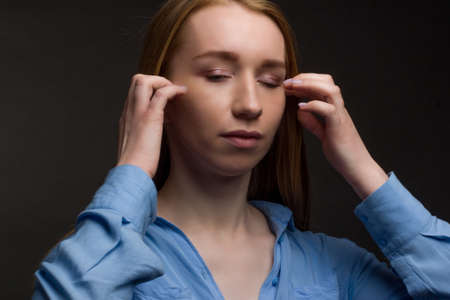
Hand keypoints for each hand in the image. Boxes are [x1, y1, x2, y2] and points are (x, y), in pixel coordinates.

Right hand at [116, 74, 187, 178]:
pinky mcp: (150, 117)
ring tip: (176, 90)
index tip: (165, 99)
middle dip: (156, 80)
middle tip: (170, 90)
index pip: (135, 92)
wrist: (130, 173)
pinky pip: (161, 93)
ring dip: (163, 81)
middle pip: (137, 80)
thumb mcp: (137, 147)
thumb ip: (142, 136)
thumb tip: (153, 136)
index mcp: (126, 118)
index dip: (150, 90)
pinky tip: (182, 93)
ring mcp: (138, 112)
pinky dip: (173, 89)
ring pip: (144, 81)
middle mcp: (129, 111)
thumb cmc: (136, 166)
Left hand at [283, 73, 387, 198]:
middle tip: (287, 82)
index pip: (323, 84)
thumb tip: (300, 111)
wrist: (357, 167)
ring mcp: (340, 116)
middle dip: (306, 78)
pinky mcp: (338, 127)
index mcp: (335, 108)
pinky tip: (300, 107)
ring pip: (330, 90)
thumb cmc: (342, 152)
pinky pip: (328, 110)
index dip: (306, 80)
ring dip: (310, 85)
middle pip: (327, 81)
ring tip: (293, 88)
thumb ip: (313, 122)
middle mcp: (339, 109)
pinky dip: (313, 105)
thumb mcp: (323, 134)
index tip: (289, 84)